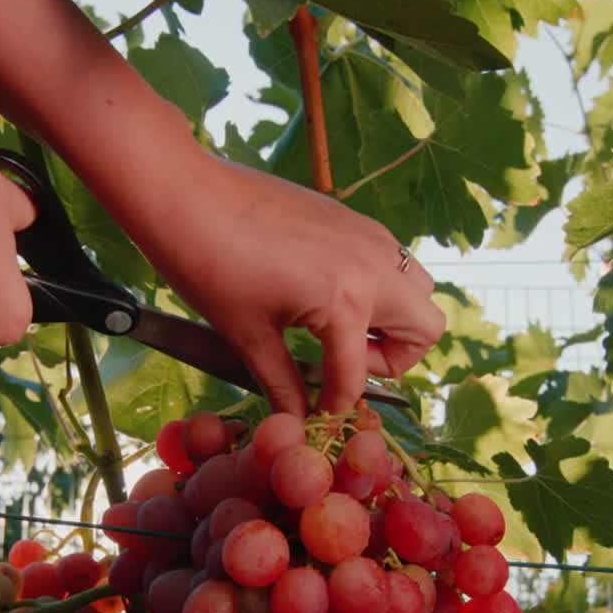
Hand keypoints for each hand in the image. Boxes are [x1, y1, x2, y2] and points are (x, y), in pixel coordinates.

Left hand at [128, 151, 445, 415]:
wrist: (186, 193)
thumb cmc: (208, 263)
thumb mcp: (246, 335)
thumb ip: (282, 382)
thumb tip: (295, 419)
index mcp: (344, 300)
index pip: (358, 375)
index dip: (338, 406)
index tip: (320, 417)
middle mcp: (370, 266)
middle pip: (426, 328)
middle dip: (395, 358)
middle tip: (349, 363)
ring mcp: (367, 237)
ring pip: (418, 288)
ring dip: (395, 320)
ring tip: (344, 332)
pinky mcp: (353, 220)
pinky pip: (392, 261)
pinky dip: (379, 288)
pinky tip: (330, 297)